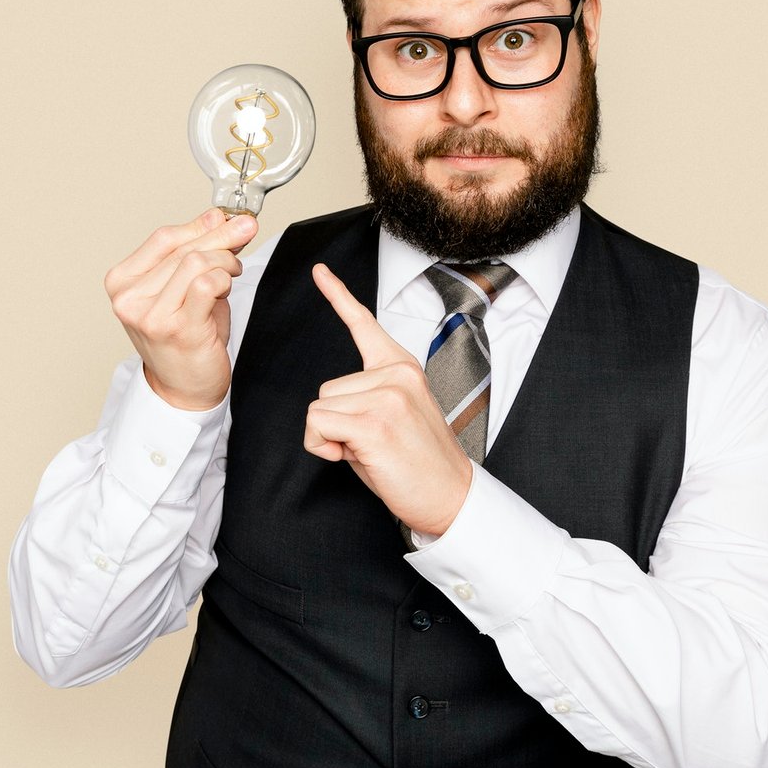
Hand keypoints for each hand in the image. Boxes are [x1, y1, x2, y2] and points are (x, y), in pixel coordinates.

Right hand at [105, 208, 256, 409]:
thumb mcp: (181, 287)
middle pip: (183, 249)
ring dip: (224, 262)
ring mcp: (152, 315)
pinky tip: (226, 289)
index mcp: (122, 282)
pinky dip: (224, 280)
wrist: (182, 389)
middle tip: (245, 231)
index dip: (200, 225)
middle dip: (221, 237)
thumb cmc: (182, 339)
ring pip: (196, 263)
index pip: (165, 238)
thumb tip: (216, 217)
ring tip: (231, 273)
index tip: (226, 218)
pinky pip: (207, 285)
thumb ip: (194, 252)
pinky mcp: (178, 329)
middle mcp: (130, 299)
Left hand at [304, 263, 472, 537]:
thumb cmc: (417, 463)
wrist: (450, 497)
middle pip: (326, 388)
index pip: (364, 324)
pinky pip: (318, 425)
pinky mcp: (374, 422)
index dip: (338, 295)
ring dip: (331, 436)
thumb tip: (325, 411)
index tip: (320, 270)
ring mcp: (387, 395)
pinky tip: (356, 457)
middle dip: (336, 422)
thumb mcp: (392, 415)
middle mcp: (396, 373)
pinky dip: (324, 447)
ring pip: (319, 407)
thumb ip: (363, 398)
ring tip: (370, 451)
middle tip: (372, 444)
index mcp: (402, 367)